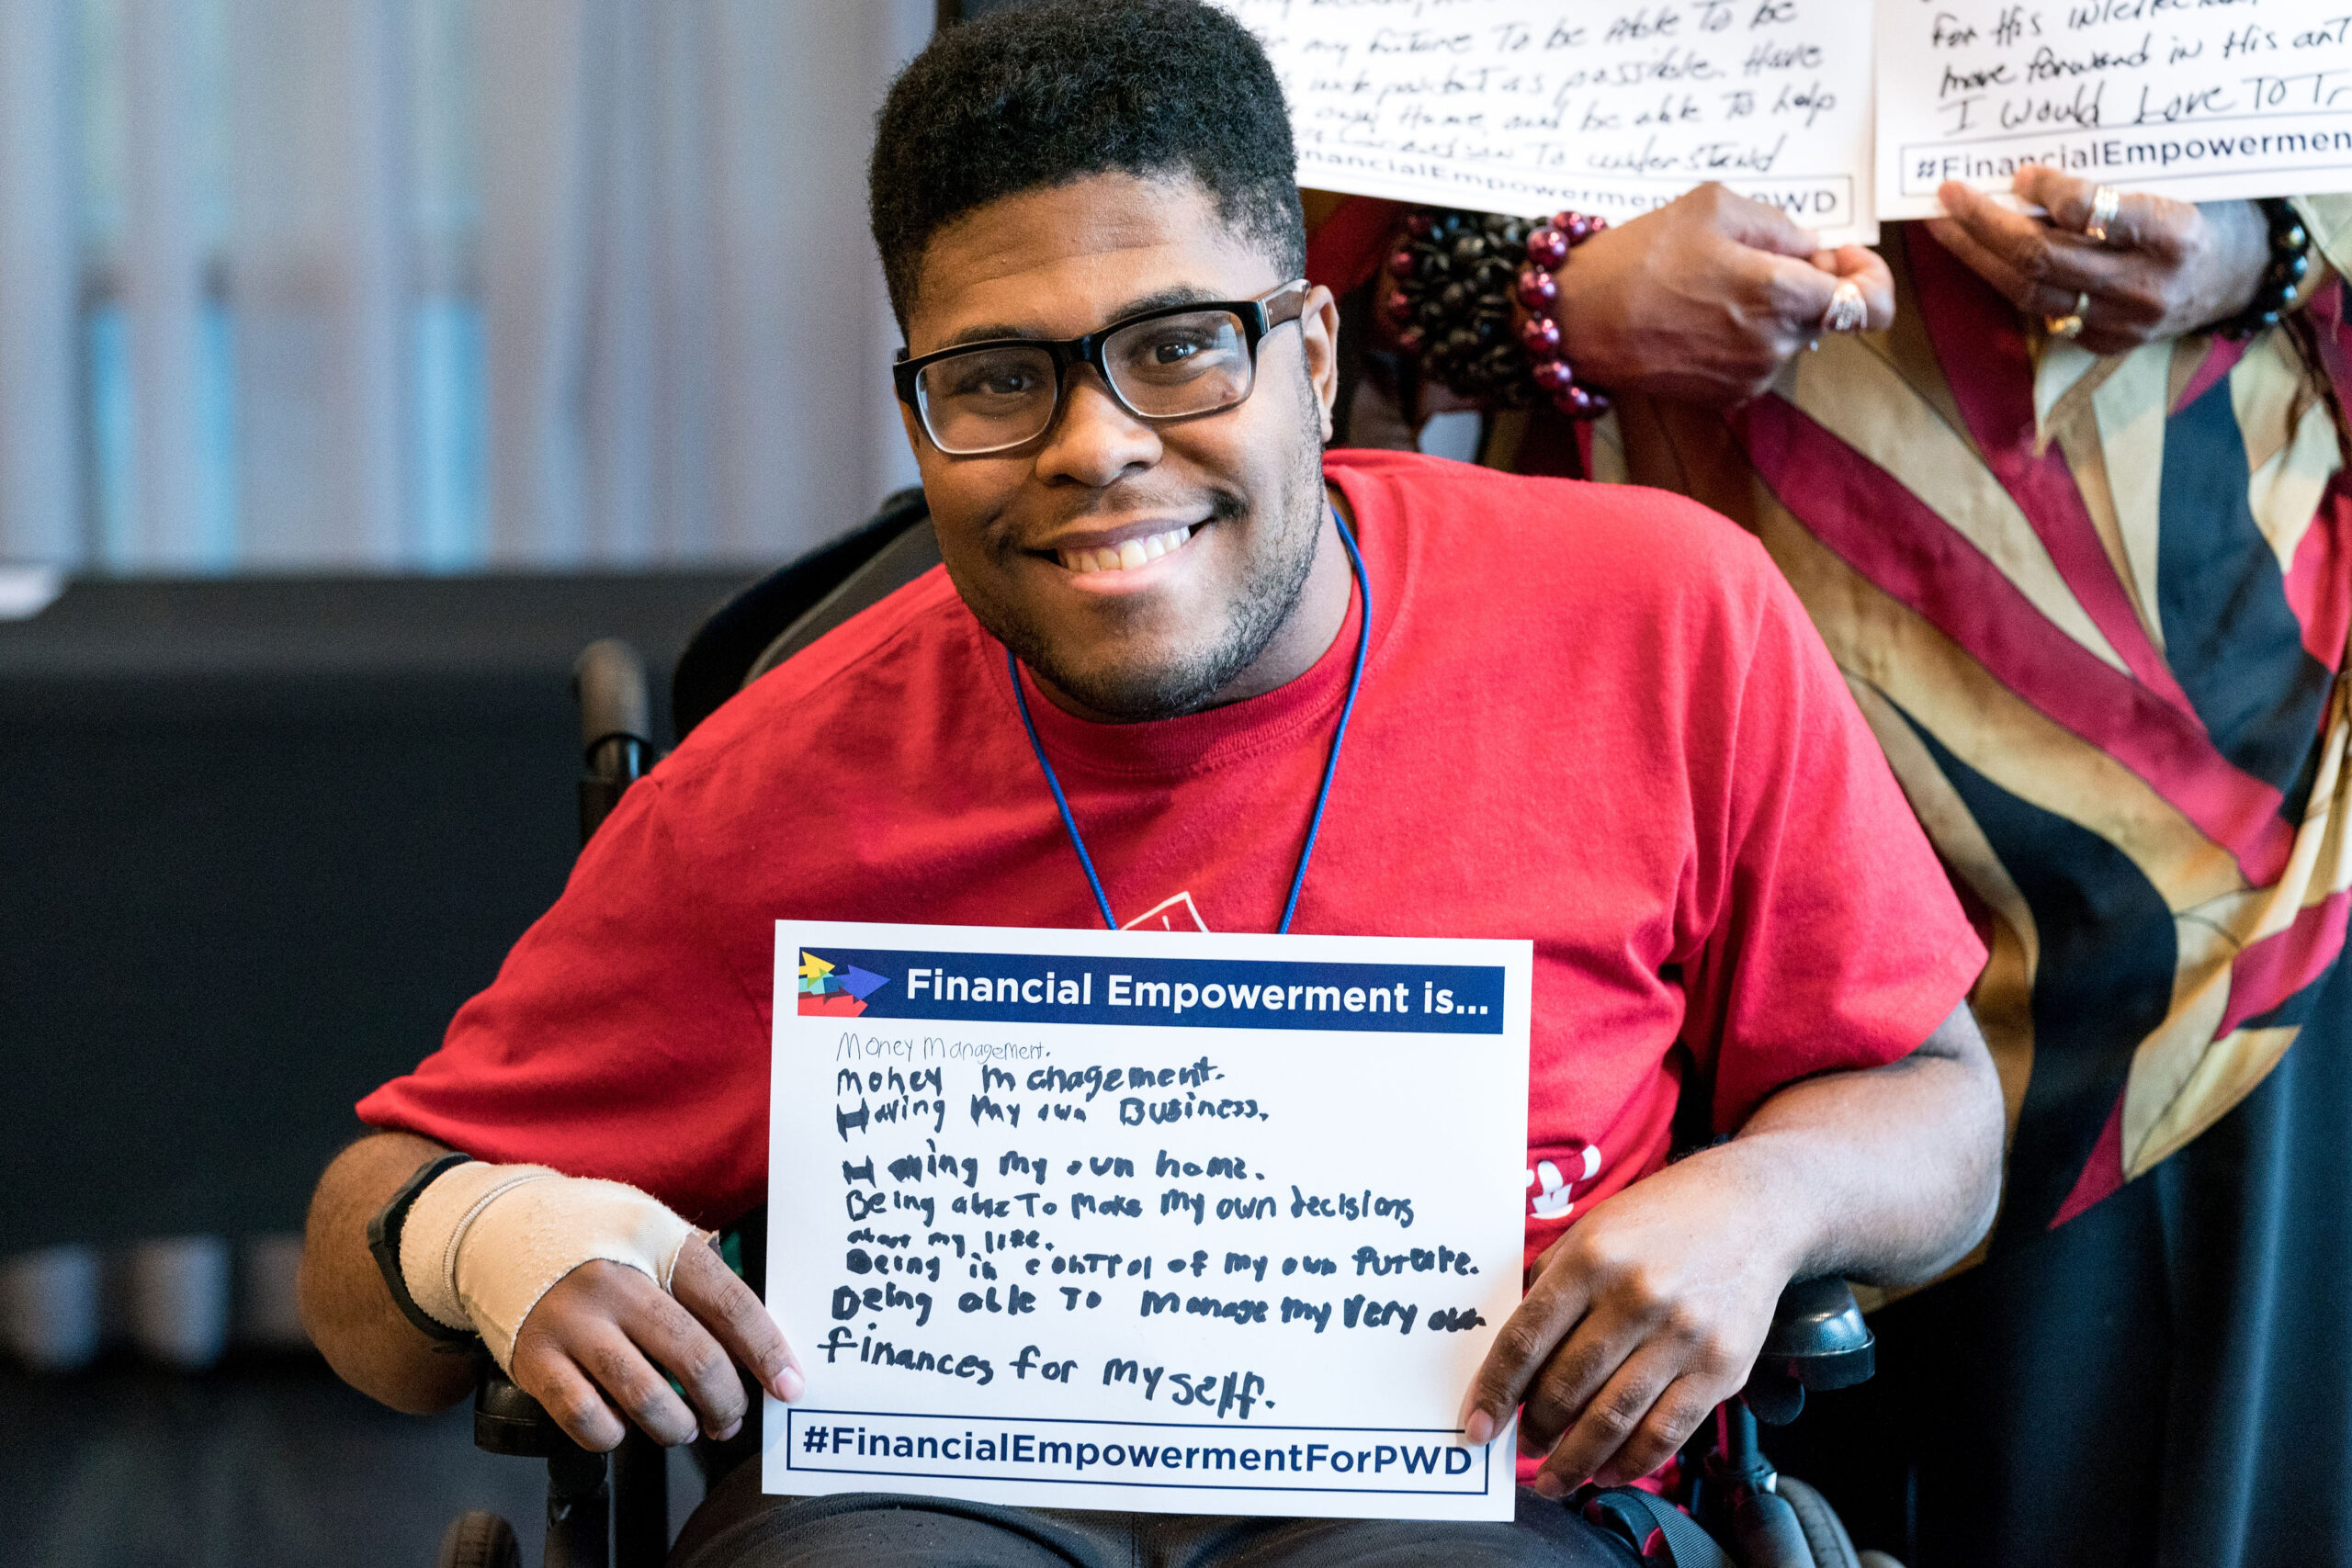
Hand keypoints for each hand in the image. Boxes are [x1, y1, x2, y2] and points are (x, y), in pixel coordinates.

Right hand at [506, 1237, 804, 1450]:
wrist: (495, 1228)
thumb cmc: (592, 1234)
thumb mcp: (651, 1229)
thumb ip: (697, 1274)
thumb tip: (752, 1339)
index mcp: (658, 1245)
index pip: (730, 1303)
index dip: (767, 1351)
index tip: (789, 1386)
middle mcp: (617, 1283)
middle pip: (696, 1358)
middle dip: (727, 1401)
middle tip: (733, 1417)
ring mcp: (572, 1323)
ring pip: (647, 1398)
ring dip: (678, 1426)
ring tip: (686, 1427)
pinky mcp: (534, 1360)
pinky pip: (587, 1418)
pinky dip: (615, 1435)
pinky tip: (623, 1426)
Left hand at [1458, 1149, 1799, 1494]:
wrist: (1753, 1209)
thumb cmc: (1659, 1222)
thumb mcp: (1592, 1232)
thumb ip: (1550, 1286)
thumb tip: (1511, 1357)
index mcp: (1590, 1260)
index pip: (1527, 1340)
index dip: (1495, 1391)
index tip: (1476, 1427)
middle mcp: (1635, 1298)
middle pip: (1567, 1384)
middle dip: (1535, 1427)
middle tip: (1522, 1447)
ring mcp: (1682, 1335)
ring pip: (1614, 1418)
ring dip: (1576, 1459)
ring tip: (1555, 1477)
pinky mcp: (1721, 1367)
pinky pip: (1667, 1431)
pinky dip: (1632, 1462)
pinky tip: (1608, 1473)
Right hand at [1553, 183, 1894, 406]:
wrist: (1575, 321)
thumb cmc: (1639, 257)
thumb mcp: (1713, 206)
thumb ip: (1781, 226)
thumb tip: (1812, 250)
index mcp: (1779, 294)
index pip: (1871, 305)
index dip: (1870, 277)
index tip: (1842, 257)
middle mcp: (1773, 344)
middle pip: (1824, 314)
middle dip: (1804, 283)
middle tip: (1751, 257)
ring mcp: (1750, 376)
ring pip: (1789, 335)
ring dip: (1768, 310)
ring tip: (1709, 285)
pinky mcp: (1724, 396)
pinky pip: (1757, 358)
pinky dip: (1743, 335)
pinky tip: (1697, 316)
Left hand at [1928, 168, 2269, 353]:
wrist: (2241, 278)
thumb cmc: (2205, 213)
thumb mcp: (2179, 184)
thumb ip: (2116, 184)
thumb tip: (2033, 170)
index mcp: (2173, 234)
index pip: (2094, 215)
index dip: (2049, 193)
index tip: (2020, 174)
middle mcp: (2146, 285)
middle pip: (2045, 259)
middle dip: (1987, 225)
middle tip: (1948, 196)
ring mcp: (2123, 322)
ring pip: (2031, 292)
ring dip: (1979, 256)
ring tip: (1945, 225)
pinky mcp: (2105, 343)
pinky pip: (2042, 311)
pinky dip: (2006, 280)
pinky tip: (1979, 255)